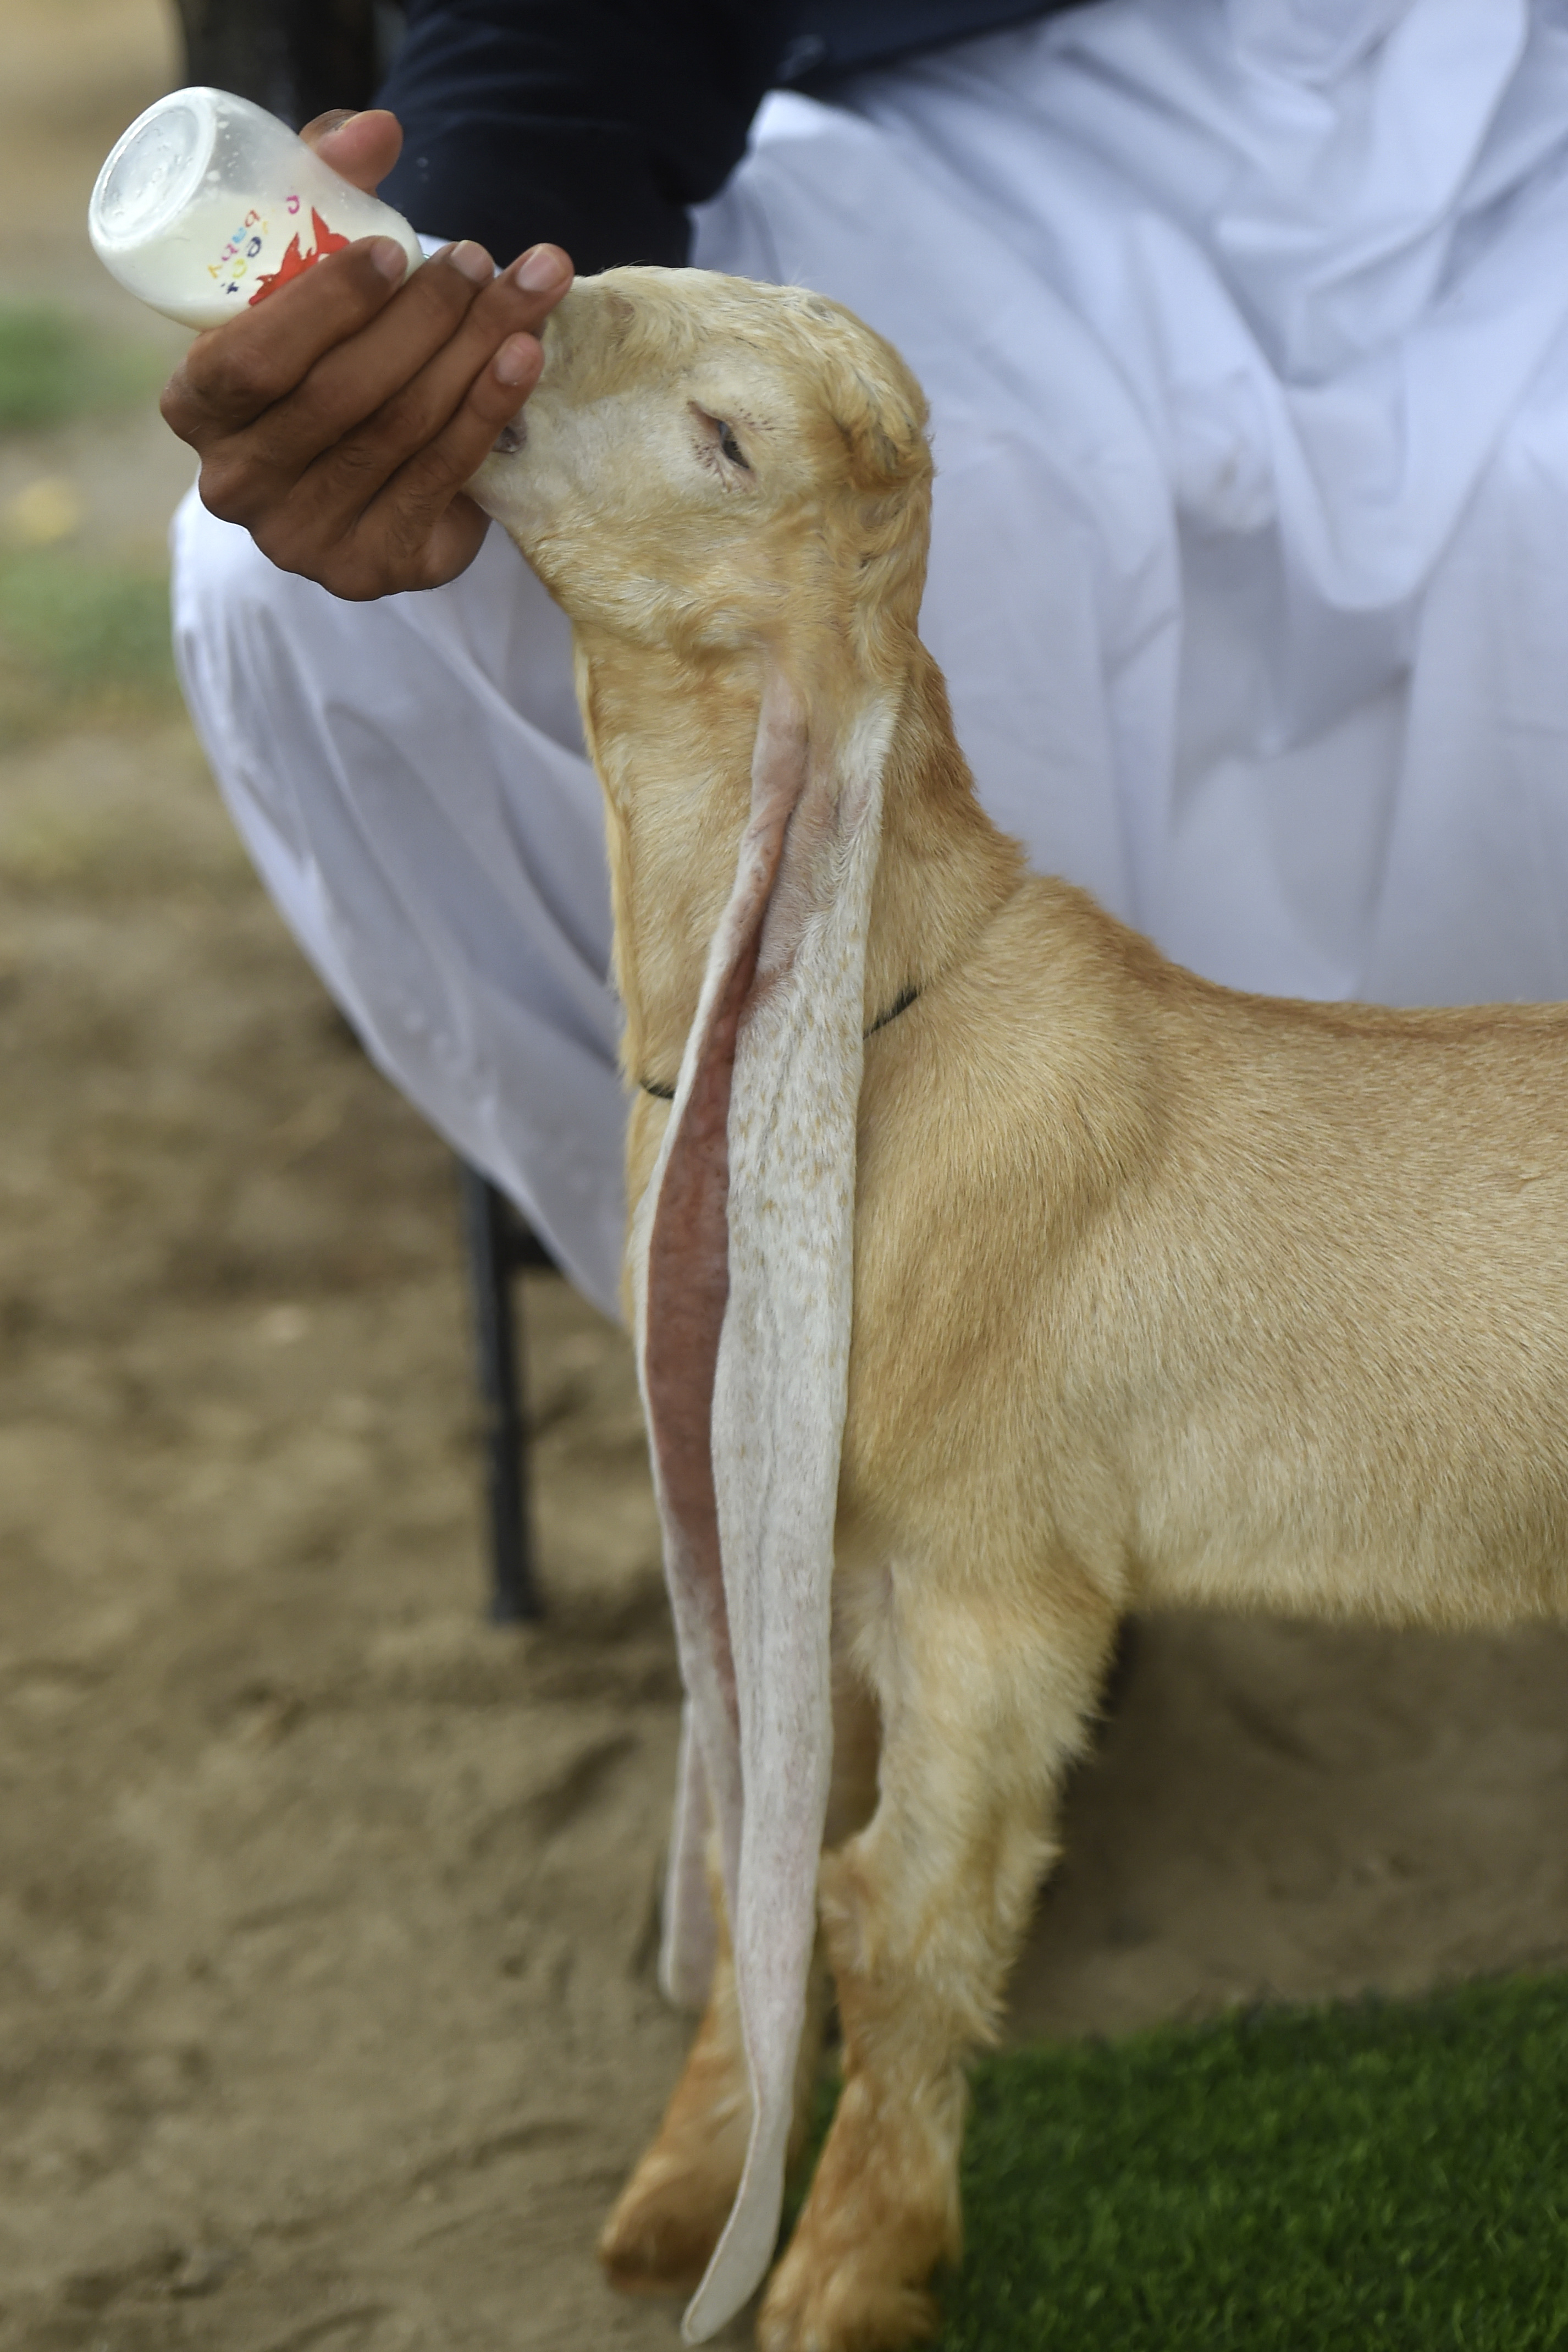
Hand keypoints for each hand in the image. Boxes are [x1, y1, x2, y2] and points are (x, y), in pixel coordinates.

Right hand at [160, 109, 571, 598]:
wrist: (356, 468)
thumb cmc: (321, 352)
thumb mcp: (304, 275)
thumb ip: (321, 192)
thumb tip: (375, 131)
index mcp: (195, 409)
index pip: (249, 362)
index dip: (325, 306)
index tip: (396, 250)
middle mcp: (238, 485)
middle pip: (342, 395)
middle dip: (425, 318)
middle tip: (480, 259)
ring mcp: (305, 538)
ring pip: (402, 431)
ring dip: (473, 352)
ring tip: (526, 291)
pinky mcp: (374, 569)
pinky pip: (442, 478)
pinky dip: (491, 411)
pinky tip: (526, 358)